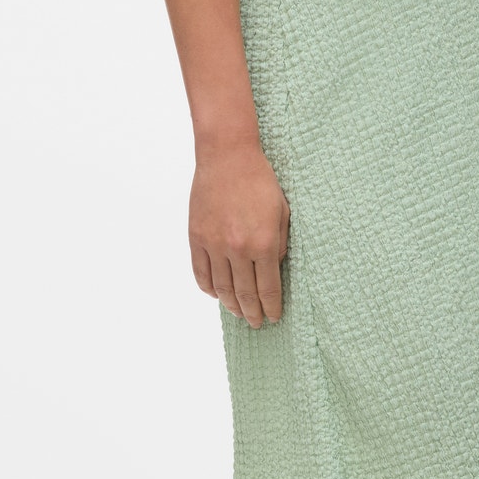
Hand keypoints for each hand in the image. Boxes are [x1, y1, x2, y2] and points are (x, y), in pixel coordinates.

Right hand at [189, 140, 289, 327]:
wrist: (227, 156)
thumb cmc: (259, 180)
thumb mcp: (282, 211)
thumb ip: (280, 243)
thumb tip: (275, 268)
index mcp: (263, 243)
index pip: (268, 288)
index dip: (272, 307)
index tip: (274, 317)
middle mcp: (238, 248)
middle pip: (245, 294)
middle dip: (253, 313)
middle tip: (257, 323)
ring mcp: (214, 244)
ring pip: (222, 288)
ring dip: (231, 305)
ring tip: (239, 313)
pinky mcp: (196, 237)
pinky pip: (201, 273)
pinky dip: (209, 288)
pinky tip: (216, 294)